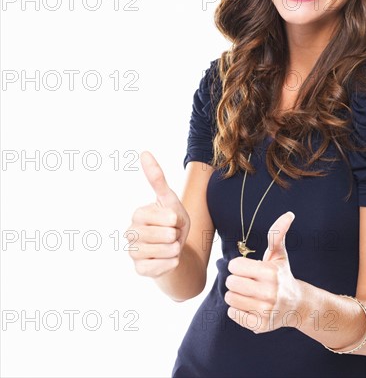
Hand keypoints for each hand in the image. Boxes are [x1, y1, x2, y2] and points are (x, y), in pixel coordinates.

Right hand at [126, 151, 190, 277]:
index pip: (156, 216)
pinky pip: (157, 268)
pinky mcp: (139, 270)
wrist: (178, 249)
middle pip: (159, 235)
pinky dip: (170, 263)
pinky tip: (171, 258)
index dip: (171, 219)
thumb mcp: (170, 199)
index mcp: (138, 214)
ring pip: (159, 252)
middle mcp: (131, 233)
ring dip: (174, 248)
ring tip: (174, 245)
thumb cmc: (174, 222)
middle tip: (175, 234)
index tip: (175, 219)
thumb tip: (143, 152)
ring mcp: (133, 252)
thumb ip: (157, 179)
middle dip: (175, 234)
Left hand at [224, 211, 301, 333]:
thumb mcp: (279, 254)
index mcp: (270, 273)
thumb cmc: (282, 275)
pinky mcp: (260, 326)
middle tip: (247, 282)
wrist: (296, 305)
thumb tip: (289, 214)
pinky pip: (233, 314)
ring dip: (235, 295)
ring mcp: (265, 311)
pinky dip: (237, 310)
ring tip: (248, 294)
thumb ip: (278, 234)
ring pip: (230, 298)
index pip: (235, 266)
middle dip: (236, 280)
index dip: (238, 266)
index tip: (248, 269)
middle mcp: (269, 293)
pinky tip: (249, 305)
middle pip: (230, 283)